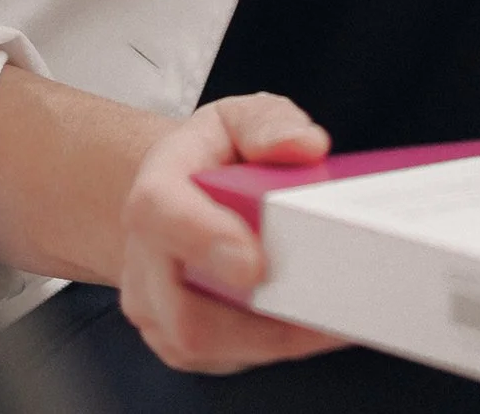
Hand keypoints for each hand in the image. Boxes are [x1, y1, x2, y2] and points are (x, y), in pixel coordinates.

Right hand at [118, 93, 347, 374]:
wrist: (182, 198)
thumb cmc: (213, 159)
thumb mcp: (238, 119)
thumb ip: (269, 124)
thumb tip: (306, 147)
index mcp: (155, 193)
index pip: (162, 216)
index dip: (205, 241)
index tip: (254, 265)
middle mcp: (144, 258)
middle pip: (184, 310)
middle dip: (260, 320)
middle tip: (328, 307)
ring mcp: (156, 308)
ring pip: (208, 346)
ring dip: (277, 337)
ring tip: (335, 316)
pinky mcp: (178, 343)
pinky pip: (227, 359)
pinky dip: (276, 347)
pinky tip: (313, 324)